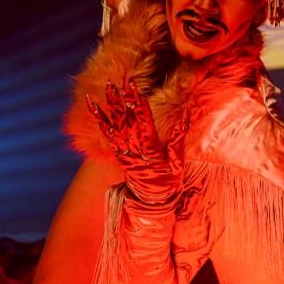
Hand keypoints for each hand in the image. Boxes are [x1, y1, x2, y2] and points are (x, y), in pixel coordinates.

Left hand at [86, 75, 188, 203]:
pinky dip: (102, 120)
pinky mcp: (119, 155)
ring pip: (116, 125)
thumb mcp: (178, 162)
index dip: (138, 103)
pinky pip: (108, 135)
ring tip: (107, 88)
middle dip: (123, 99)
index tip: (134, 87)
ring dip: (111, 105)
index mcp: (151, 149)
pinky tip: (96, 109)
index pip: (143, 121)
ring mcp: (124, 152)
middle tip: (118, 81)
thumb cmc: (168, 182)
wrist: (151, 202)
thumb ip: (179, 138)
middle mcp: (134, 149)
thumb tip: (186, 116)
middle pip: (127, 119)